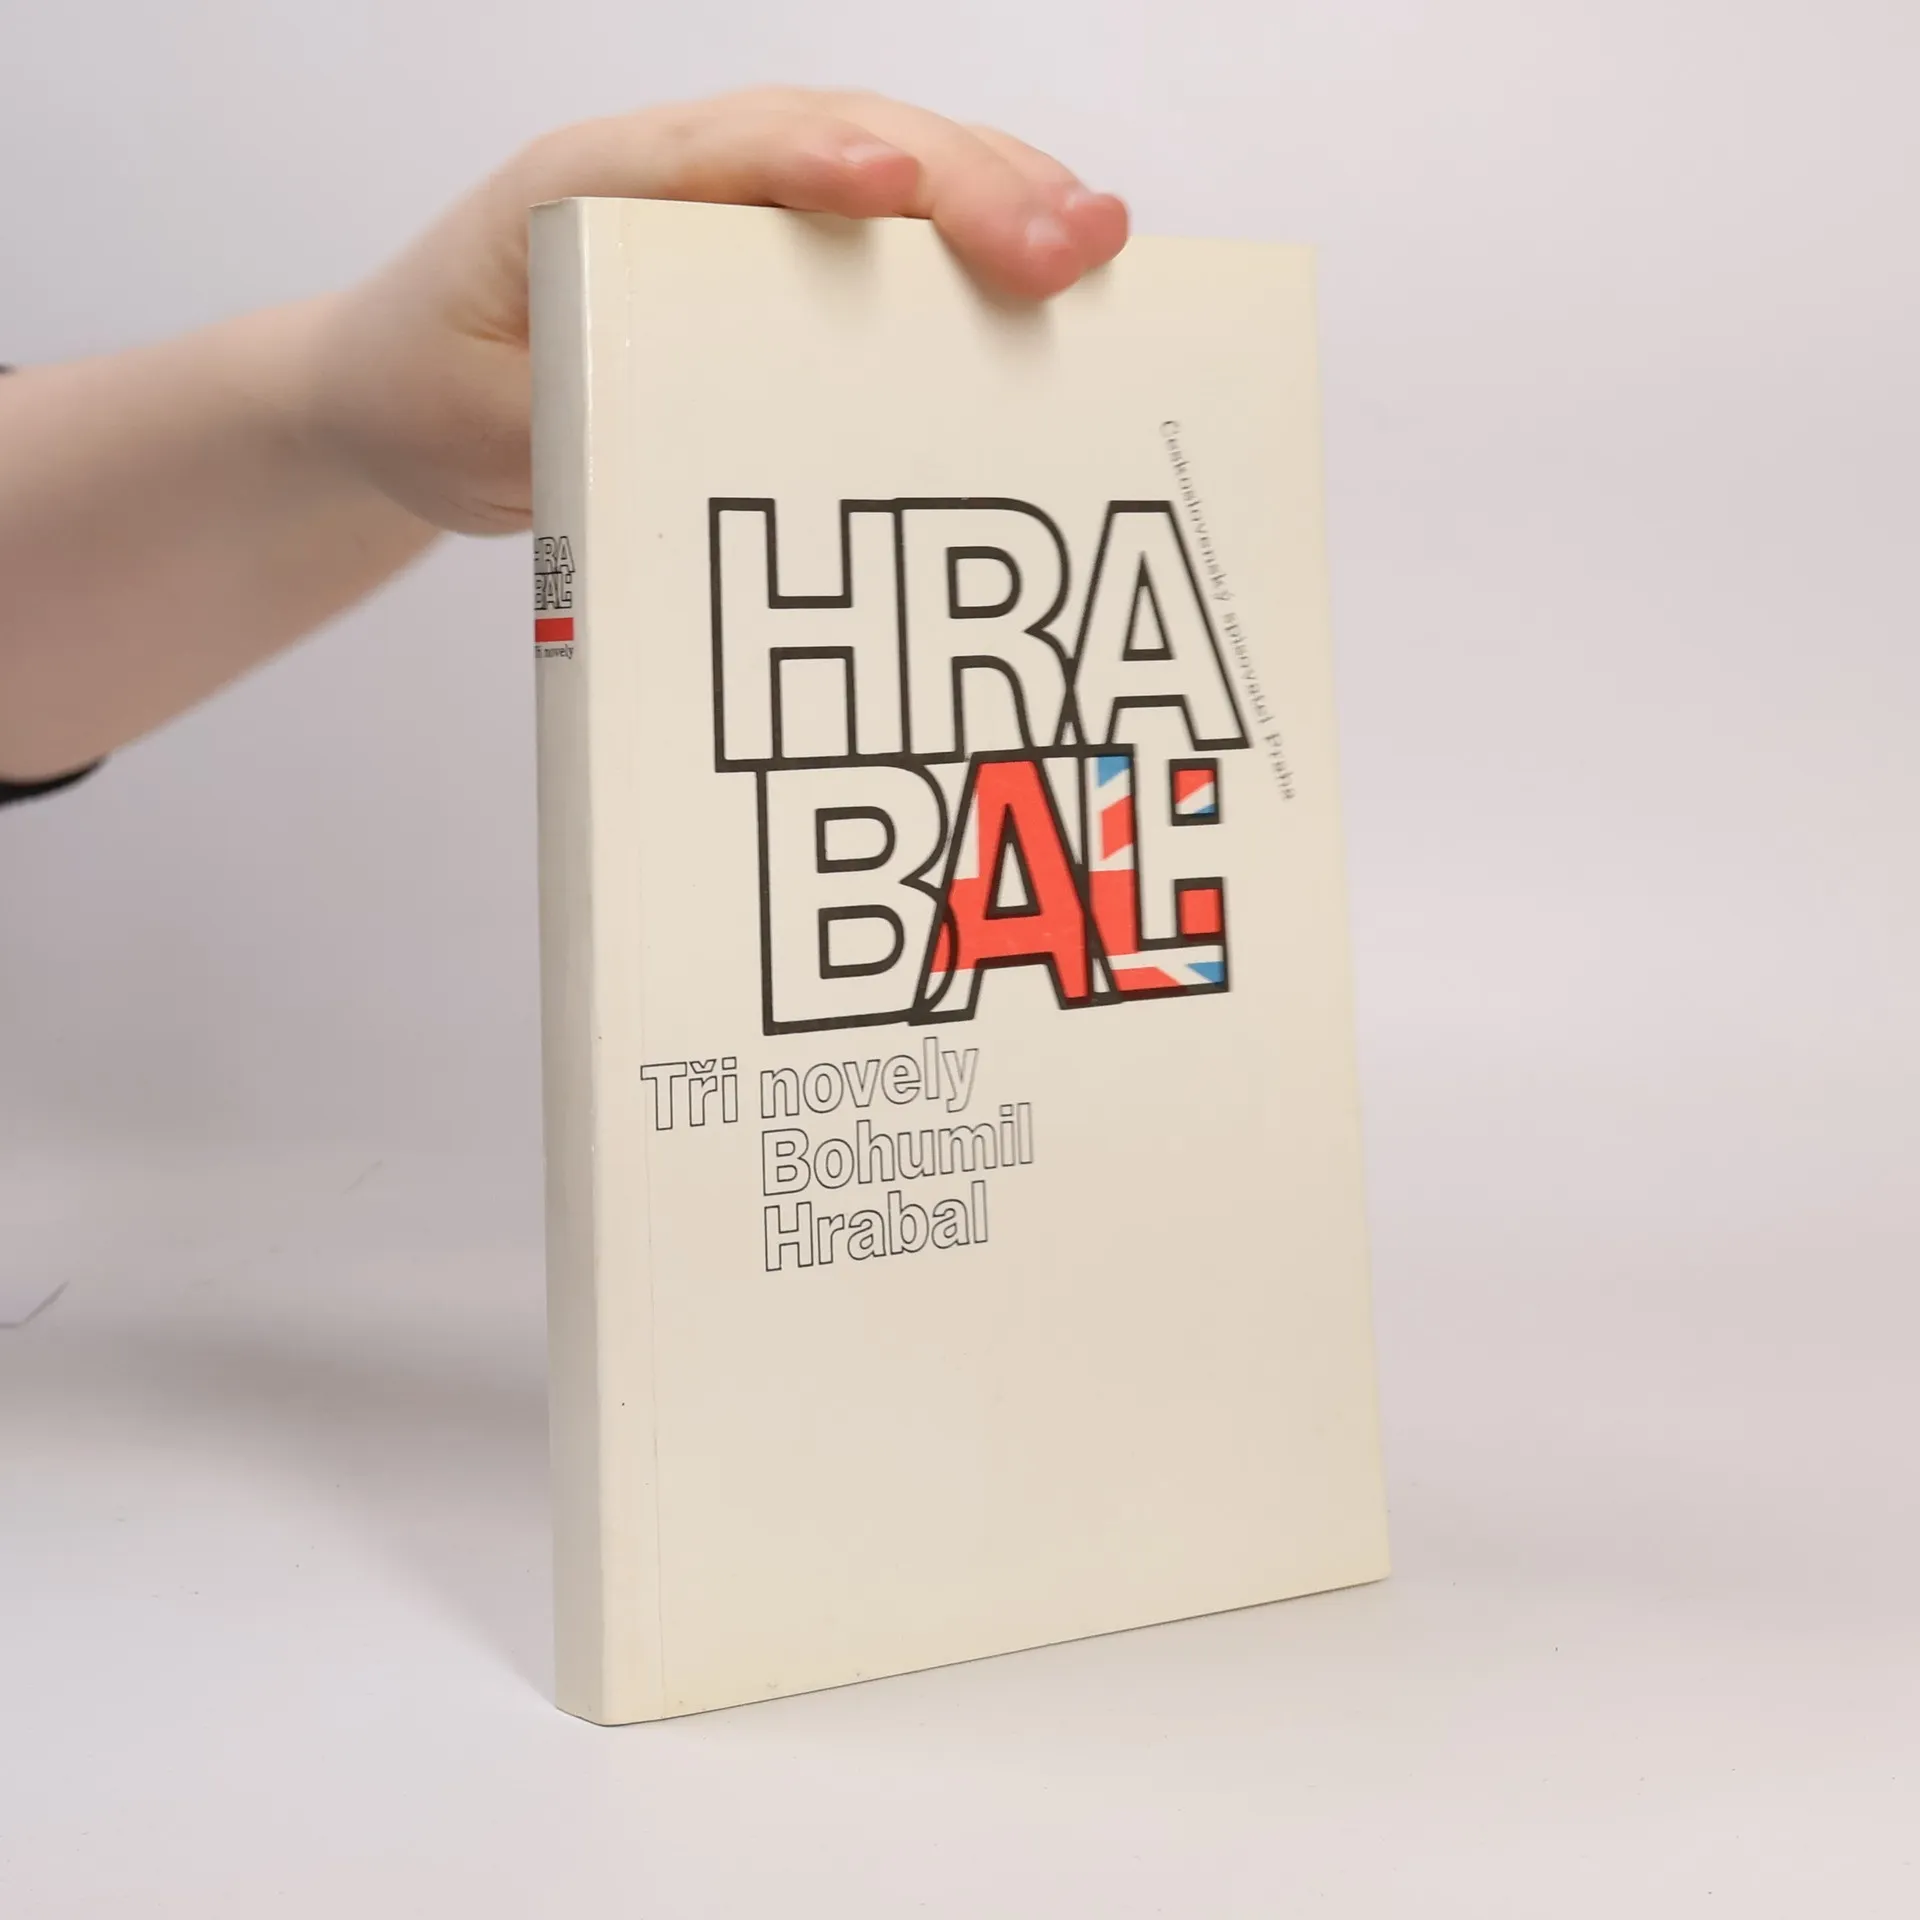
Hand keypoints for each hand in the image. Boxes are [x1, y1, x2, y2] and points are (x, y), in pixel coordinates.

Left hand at [305, 89, 1130, 534]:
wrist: (406, 396)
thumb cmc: (436, 391)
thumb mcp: (479, 426)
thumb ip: (574, 420)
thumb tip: (702, 437)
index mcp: (590, 187)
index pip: (719, 152)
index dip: (817, 161)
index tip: (899, 191)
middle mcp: (679, 178)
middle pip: (844, 141)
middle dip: (964, 185)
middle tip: (1070, 243)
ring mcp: (737, 216)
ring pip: (890, 171)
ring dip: (999, 200)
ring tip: (1098, 246)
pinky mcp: (775, 270)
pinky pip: (887, 241)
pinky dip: (972, 253)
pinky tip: (1053, 279)